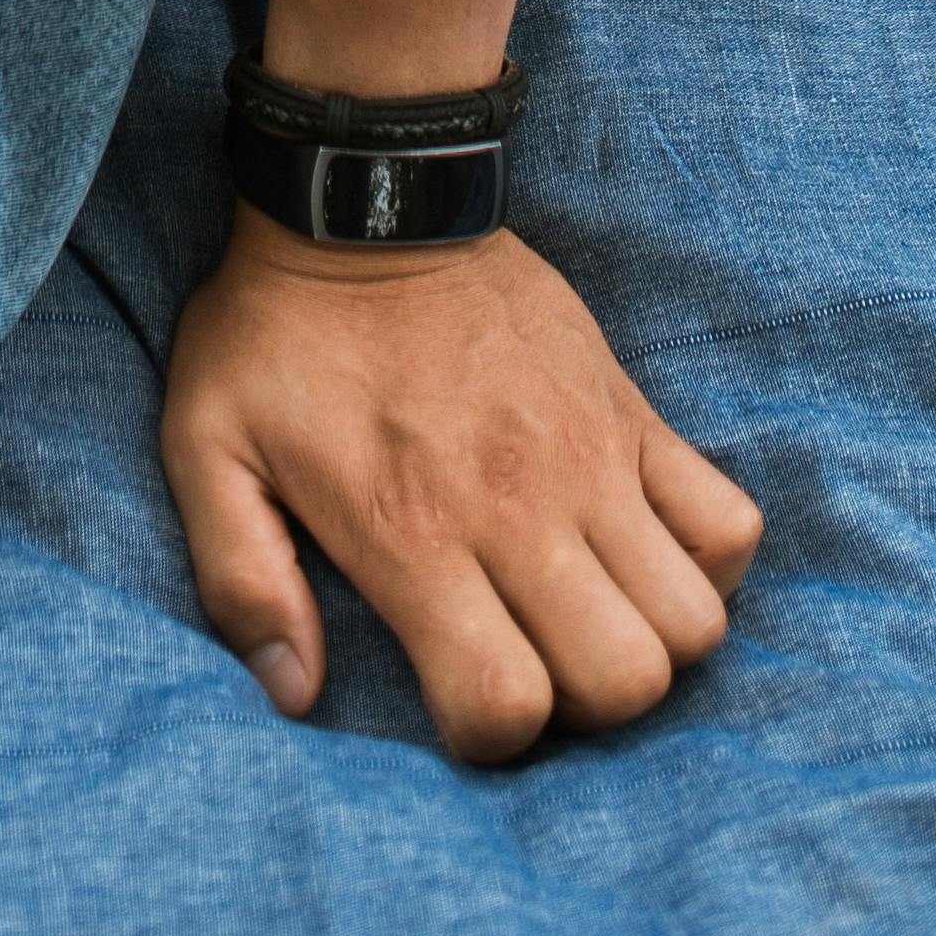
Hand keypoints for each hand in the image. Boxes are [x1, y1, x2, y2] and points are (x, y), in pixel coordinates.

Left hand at [161, 210, 762, 761]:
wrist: (368, 199)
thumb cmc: (277, 331)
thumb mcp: (207, 446)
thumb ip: (241, 578)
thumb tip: (291, 693)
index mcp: (416, 532)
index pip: (507, 704)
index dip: (487, 736)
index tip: (460, 697)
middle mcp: (520, 506)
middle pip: (625, 678)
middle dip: (586, 706)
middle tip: (535, 660)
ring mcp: (591, 456)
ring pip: (692, 617)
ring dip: (651, 641)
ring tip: (591, 613)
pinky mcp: (631, 410)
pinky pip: (728, 520)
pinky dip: (705, 560)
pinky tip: (640, 552)